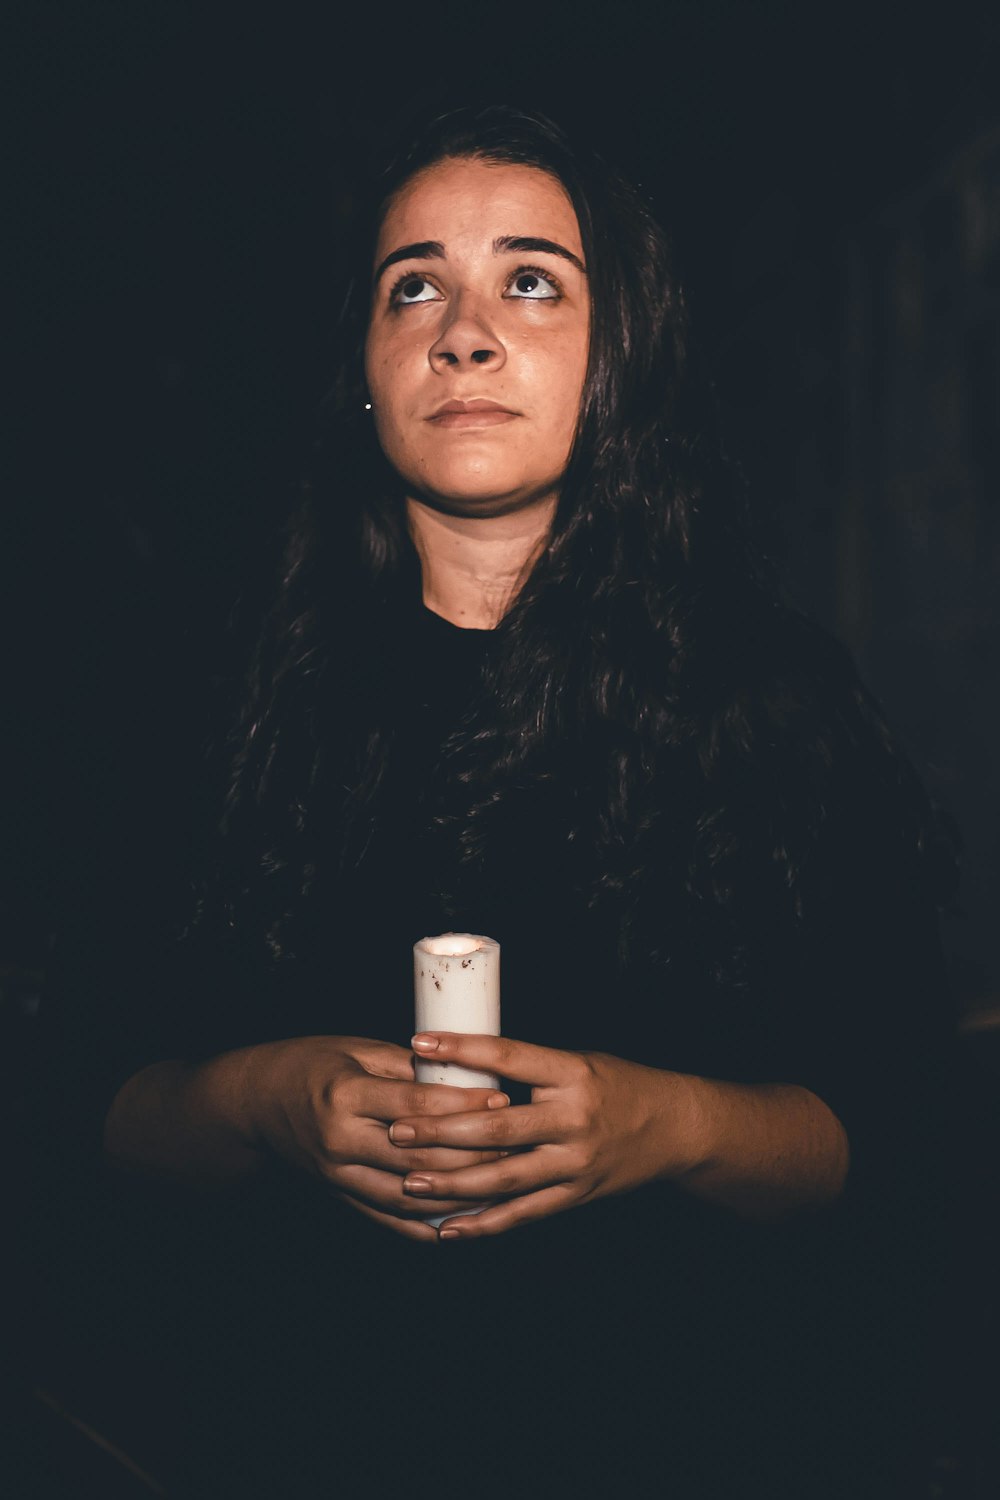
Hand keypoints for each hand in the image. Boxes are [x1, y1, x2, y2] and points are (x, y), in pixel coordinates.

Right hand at [244, 1035, 510, 1240]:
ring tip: (500, 1187)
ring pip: (409, 1194)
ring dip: (457, 1195)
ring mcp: (339, 1175)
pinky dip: (426, 1224)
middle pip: (418, 1156)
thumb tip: (463, 1076)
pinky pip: (389, 1218)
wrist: (258, 1103)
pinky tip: (461, 1222)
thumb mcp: (357, 1050)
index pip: (415, 1104)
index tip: (501, 1098)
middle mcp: (341, 1140)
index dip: (462, 1105)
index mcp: (346, 1095)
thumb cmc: (312, 1064)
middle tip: (514, 1145)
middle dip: (471, 1152)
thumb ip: (407, 1068)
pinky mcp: (340, 1195)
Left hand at [388, 1033, 695, 1237]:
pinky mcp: (577, 1195)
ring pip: (505, 1176)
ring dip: (454, 1182)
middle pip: (498, 1125)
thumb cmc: (618, 1085)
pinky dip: (485, 1224)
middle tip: (398, 1130)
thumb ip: (527, 1069)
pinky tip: (448, 1229)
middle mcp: (574, 1118)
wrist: (676, 1127)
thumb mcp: (577, 1062)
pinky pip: (524, 1213)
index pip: (509, 1056)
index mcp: (572, 1073)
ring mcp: (576, 1162)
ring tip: (410, 1182)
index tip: (421, 1043)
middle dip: (442, 1130)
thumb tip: (461, 1065)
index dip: (463, 1049)